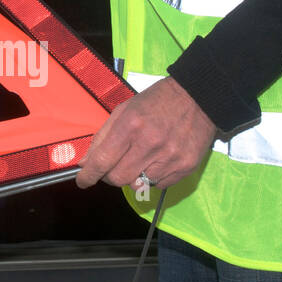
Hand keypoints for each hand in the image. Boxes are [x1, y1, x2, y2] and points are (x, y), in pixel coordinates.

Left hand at [76, 77, 216, 190]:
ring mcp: (170, 157)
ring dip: (133, 176)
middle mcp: (150, 143)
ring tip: (140, 159)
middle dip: (110, 176)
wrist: (197, 97)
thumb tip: (86, 163)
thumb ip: (103, 137)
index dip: (88, 176)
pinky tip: (157, 160)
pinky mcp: (185, 166)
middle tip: (113, 167)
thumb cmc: (157, 101)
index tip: (83, 181)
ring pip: (138, 185)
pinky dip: (153, 177)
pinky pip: (159, 185)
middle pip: (118, 179)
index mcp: (131, 125)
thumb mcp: (124, 110)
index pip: (103, 161)